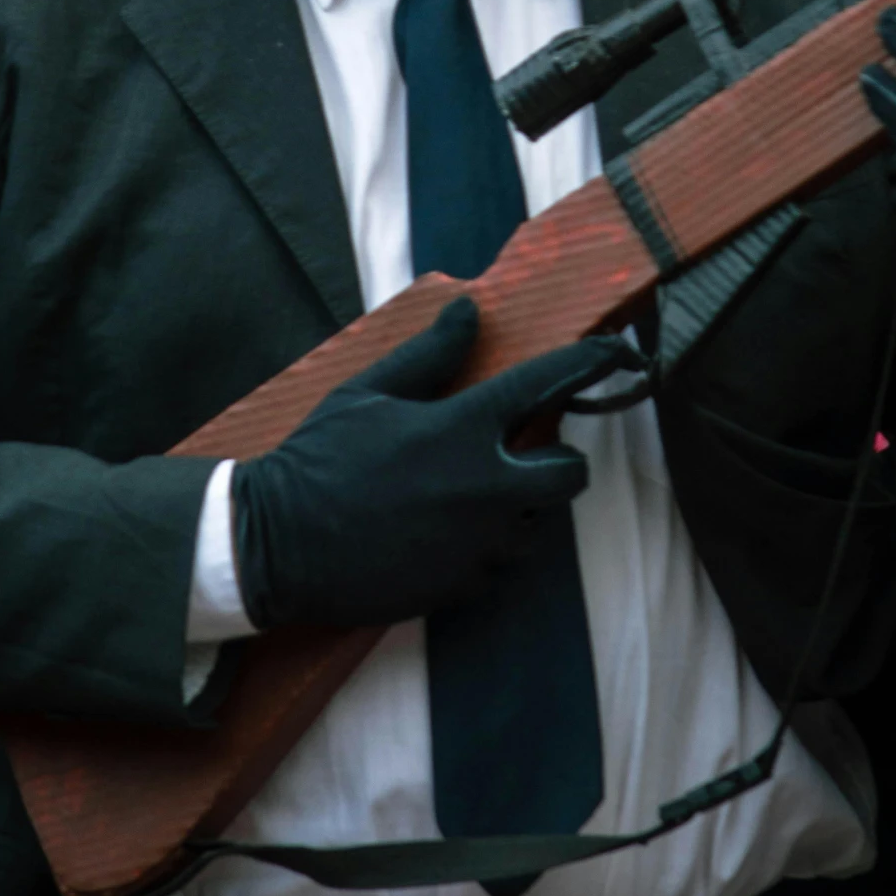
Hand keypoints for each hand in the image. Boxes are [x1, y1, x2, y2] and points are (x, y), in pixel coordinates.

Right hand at [231, 297, 625, 631]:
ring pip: (537, 522)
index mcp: (462, 428)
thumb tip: (469, 309)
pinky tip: (443, 531)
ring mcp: (479, 543)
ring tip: (469, 493)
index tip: (619, 353)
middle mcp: (486, 487)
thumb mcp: (367, 393)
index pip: (548, 385)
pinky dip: (486, 544)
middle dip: (558, 460)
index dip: (591, 364)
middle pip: (570, 474)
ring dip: (520, 505)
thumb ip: (429, 355)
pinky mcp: (464, 585)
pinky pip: (499, 561)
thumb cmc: (319, 459)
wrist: (277, 546)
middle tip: (523, 450)